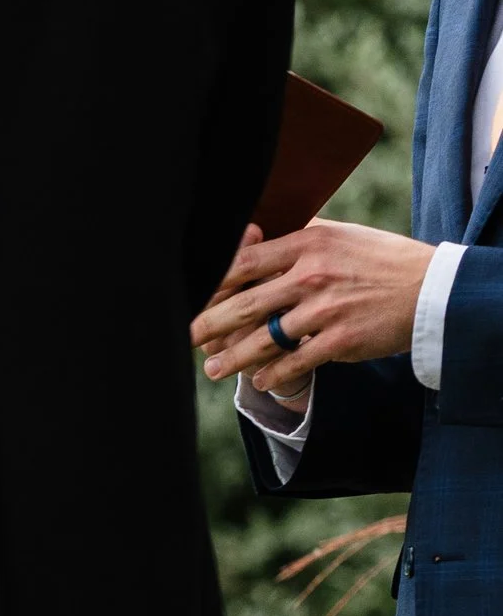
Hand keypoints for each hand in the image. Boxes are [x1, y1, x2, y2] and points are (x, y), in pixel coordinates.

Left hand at [190, 218, 432, 391]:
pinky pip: (296, 361)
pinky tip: (259, 381)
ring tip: (213, 369)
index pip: (245, 262)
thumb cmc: (381, 260)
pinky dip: (274, 374)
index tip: (190, 295)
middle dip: (209, 324)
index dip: (212, 283)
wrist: (431, 289)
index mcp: (308, 244)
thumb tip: (253, 233)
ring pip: (265, 338)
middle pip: (246, 303)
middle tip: (184, 337)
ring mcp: (325, 310)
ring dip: (234, 357)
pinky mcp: (341, 339)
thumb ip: (298, 238)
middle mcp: (312, 275)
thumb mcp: (341, 236)